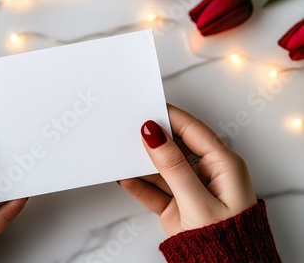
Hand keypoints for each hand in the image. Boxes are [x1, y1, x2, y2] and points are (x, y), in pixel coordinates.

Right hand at [119, 104, 256, 236]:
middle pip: (174, 147)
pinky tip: (126, 178)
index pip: (193, 130)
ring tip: (122, 153)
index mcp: (224, 165)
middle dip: (153, 139)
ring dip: (142, 163)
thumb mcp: (197, 200)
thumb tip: (155, 135)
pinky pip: (154, 189)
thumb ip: (173, 167)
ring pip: (161, 168)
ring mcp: (190, 189)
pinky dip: (139, 184)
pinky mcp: (176, 205)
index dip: (170, 117)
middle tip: (130, 129)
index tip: (148, 109)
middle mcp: (207, 174)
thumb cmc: (228, 241)